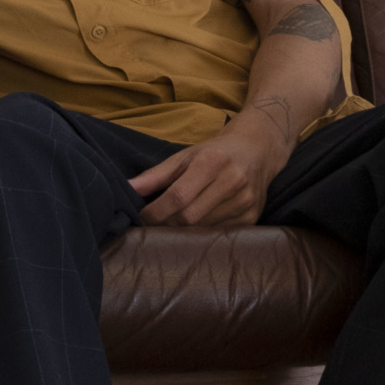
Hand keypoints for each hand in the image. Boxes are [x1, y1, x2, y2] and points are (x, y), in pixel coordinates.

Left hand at [128, 109, 291, 228]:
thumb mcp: (184, 157)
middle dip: (167, 222)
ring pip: (203, 229)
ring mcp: (245, 202)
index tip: (142, 216)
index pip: (178, 196)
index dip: (156, 211)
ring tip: (175, 222)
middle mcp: (232, 181)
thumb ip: (155, 175)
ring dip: (184, 230)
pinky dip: (202, 232)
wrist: (257, 150)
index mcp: (212, 162)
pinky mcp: (252, 217)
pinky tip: (197, 223)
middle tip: (156, 222)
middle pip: (190, 217)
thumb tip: (126, 189)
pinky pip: (218, 233)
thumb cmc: (214, 152)